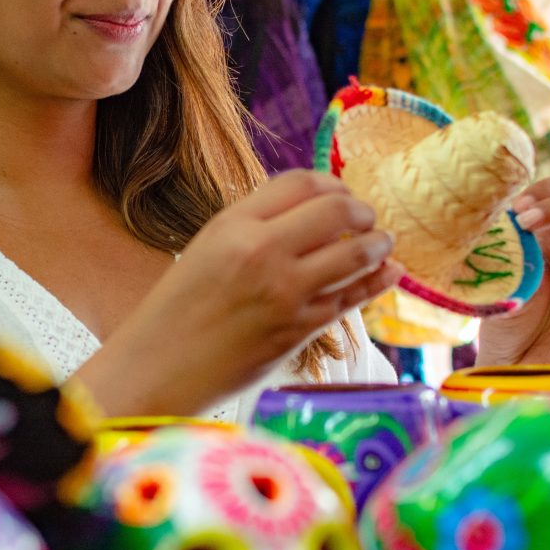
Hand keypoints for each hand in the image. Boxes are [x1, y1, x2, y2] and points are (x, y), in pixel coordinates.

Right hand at [76, 169, 403, 415]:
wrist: (160, 367)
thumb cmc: (177, 309)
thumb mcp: (206, 248)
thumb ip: (253, 225)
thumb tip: (311, 209)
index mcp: (232, 226)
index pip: (299, 183)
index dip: (329, 183)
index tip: (339, 192)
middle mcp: (261, 252)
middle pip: (336, 210)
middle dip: (361, 209)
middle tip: (367, 217)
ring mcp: (285, 292)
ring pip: (355, 252)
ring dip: (378, 243)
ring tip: (382, 242)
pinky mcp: (301, 330)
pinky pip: (353, 297)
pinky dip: (378, 281)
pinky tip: (390, 272)